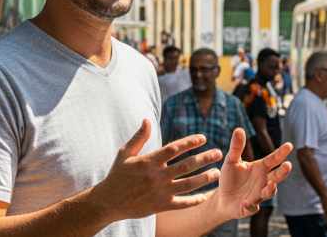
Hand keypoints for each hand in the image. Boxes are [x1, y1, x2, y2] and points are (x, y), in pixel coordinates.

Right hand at [94, 119, 222, 220]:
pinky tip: (205, 196)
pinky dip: (194, 201)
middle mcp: (156, 177)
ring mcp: (159, 193)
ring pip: (187, 185)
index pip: (173, 149)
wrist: (108, 202)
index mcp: (148, 162)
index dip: (189, 142)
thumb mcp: (125, 153)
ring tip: (217, 173)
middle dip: (204, 159)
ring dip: (204, 178)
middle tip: (218, 153)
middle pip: (185, 166)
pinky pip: (181, 204)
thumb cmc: (117, 174)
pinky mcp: (160, 206)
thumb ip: (139, 137)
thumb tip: (147, 120)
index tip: (203, 138)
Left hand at [214, 128, 291, 219]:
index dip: (281, 153)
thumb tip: (239, 129)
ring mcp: (258, 195)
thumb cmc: (230, 177)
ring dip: (271, 189)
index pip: (273, 159)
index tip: (289, 145)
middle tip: (288, 165)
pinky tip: (247, 202)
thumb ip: (236, 147)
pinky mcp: (248, 207)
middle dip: (282, 172)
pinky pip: (252, 207)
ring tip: (271, 183)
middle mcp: (263, 181)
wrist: (222, 197)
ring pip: (269, 193)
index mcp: (260, 168)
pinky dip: (250, 205)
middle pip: (276, 176)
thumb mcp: (231, 160)